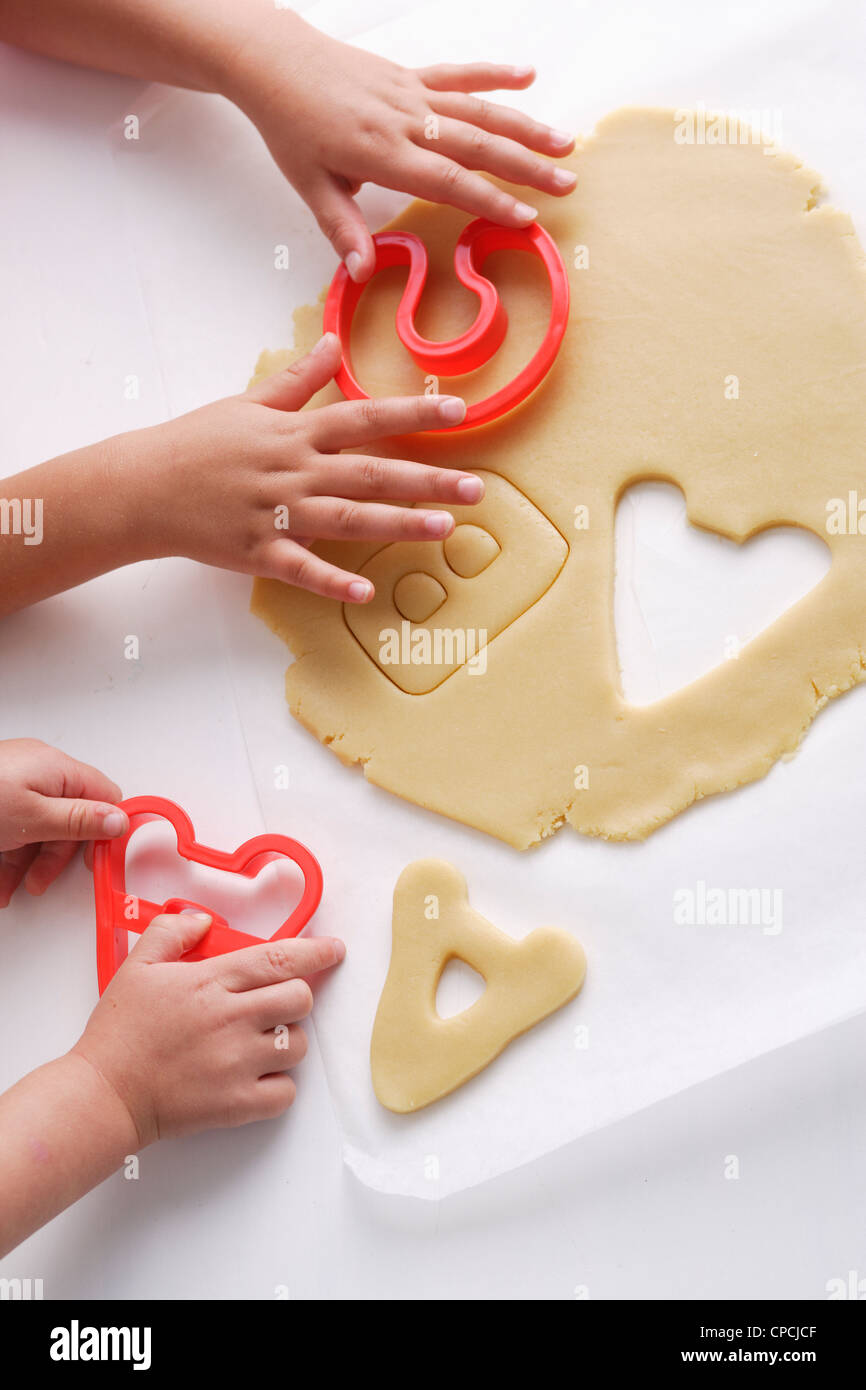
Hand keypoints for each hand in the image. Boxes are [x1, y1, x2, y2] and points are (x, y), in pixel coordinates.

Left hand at [0, 739, 127, 905]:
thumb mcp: (32, 818)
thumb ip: (80, 820)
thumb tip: (119, 819)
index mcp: (57, 768)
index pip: (104, 795)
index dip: (106, 829)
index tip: (99, 858)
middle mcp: (40, 772)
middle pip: (70, 818)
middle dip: (55, 856)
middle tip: (41, 880)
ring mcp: (16, 784)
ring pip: (39, 829)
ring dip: (27, 863)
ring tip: (8, 887)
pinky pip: (15, 828)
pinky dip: (8, 855)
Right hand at [73, 912, 344, 1143]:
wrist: (104, 1095)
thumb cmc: (119, 1033)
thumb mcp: (137, 966)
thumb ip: (172, 932)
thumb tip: (204, 920)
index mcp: (210, 982)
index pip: (279, 958)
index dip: (315, 951)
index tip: (334, 949)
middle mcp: (231, 1020)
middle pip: (300, 998)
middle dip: (296, 996)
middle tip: (273, 1004)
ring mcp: (237, 1064)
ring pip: (298, 1044)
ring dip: (286, 1040)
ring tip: (256, 1042)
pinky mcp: (237, 1104)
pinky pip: (287, 1092)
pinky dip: (279, 1085)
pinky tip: (256, 1076)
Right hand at [125, 331, 482, 601]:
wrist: (143, 485)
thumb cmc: (198, 443)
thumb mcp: (249, 402)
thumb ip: (298, 380)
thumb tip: (332, 343)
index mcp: (295, 431)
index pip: (365, 418)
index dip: (413, 415)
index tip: (460, 411)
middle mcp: (293, 469)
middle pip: (370, 473)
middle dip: (426, 480)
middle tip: (476, 489)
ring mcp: (276, 511)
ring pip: (346, 518)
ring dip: (396, 524)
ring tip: (442, 530)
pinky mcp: (258, 551)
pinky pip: (300, 566)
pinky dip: (331, 579)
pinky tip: (365, 590)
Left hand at [225, 14, 575, 278]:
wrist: (274, 63)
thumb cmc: (291, 127)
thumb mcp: (310, 185)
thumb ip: (342, 227)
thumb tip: (362, 271)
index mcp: (383, 153)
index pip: (448, 181)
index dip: (491, 200)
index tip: (526, 218)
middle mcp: (406, 120)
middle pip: (477, 144)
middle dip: (526, 166)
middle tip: (567, 184)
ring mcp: (412, 94)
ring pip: (478, 109)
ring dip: (525, 126)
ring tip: (565, 143)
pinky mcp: (410, 75)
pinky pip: (458, 73)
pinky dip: (494, 73)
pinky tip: (528, 75)